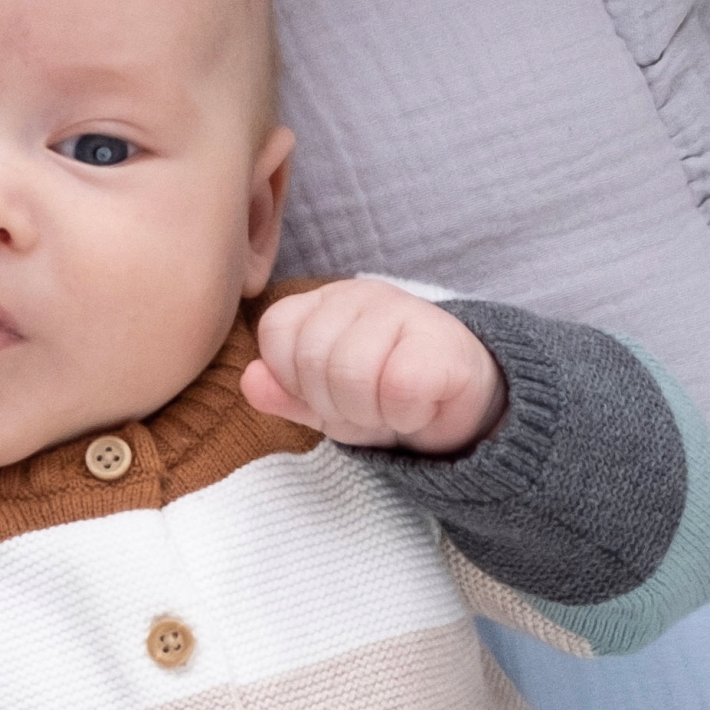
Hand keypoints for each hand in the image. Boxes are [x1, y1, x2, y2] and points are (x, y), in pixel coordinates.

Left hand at [242, 278, 506, 453]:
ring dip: (370, 411)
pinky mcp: (443, 343)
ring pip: (353, 374)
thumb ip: (284, 394)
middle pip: (312, 358)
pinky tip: (419, 407)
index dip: (294, 378)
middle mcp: (360, 295)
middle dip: (333, 402)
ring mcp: (404, 310)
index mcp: (323, 303)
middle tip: (366, 404)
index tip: (327, 393)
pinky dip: (405, 414)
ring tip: (390, 406)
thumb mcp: (324, 403)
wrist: (460, 406)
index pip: (276, 331)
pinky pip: (399, 388)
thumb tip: (249, 381)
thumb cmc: (384, 398)